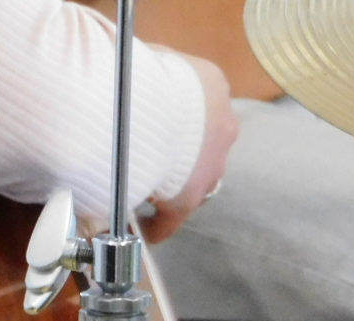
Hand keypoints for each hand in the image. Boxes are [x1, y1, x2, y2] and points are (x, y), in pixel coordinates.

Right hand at [140, 53, 238, 242]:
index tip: (161, 121)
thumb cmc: (141, 72)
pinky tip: (147, 230)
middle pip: (204, 144)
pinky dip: (160, 222)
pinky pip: (174, 217)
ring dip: (177, 182)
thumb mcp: (152, 57)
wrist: (144, 106)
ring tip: (148, 186)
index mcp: (213, 86)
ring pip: (197, 178)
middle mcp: (222, 126)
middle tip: (155, 153)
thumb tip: (130, 71)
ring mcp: (210, 165)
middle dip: (184, 151)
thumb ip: (150, 67)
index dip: (180, 115)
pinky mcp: (190, 197)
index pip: (201, 103)